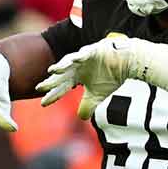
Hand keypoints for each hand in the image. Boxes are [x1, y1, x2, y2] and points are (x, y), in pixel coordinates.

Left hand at [36, 35, 167, 119]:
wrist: (128, 63)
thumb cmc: (112, 77)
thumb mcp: (98, 96)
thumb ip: (88, 106)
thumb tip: (81, 118)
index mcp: (76, 76)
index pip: (62, 87)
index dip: (53, 94)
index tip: (43, 104)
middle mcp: (77, 66)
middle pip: (61, 75)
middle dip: (51, 81)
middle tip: (39, 87)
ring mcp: (84, 57)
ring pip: (69, 62)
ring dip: (61, 66)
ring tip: (52, 71)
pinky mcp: (94, 50)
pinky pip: (85, 53)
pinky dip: (79, 56)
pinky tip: (73, 60)